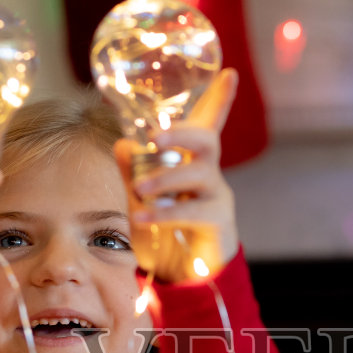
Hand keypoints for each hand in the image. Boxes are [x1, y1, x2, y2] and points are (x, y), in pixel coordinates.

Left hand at [114, 67, 239, 282]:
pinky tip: (142, 216)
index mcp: (191, 163)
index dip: (219, 99)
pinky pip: (193, 210)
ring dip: (166, 176)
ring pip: (200, 172)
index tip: (230, 72)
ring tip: (139, 188)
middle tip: (155, 137)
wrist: (185, 280)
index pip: (208, 125)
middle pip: (207, 140)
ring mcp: (217, 197)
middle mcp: (209, 175)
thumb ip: (133, 172)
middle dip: (183, 132)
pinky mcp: (219, 222)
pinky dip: (165, 211)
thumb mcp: (141, 201)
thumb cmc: (165, 235)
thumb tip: (122, 143)